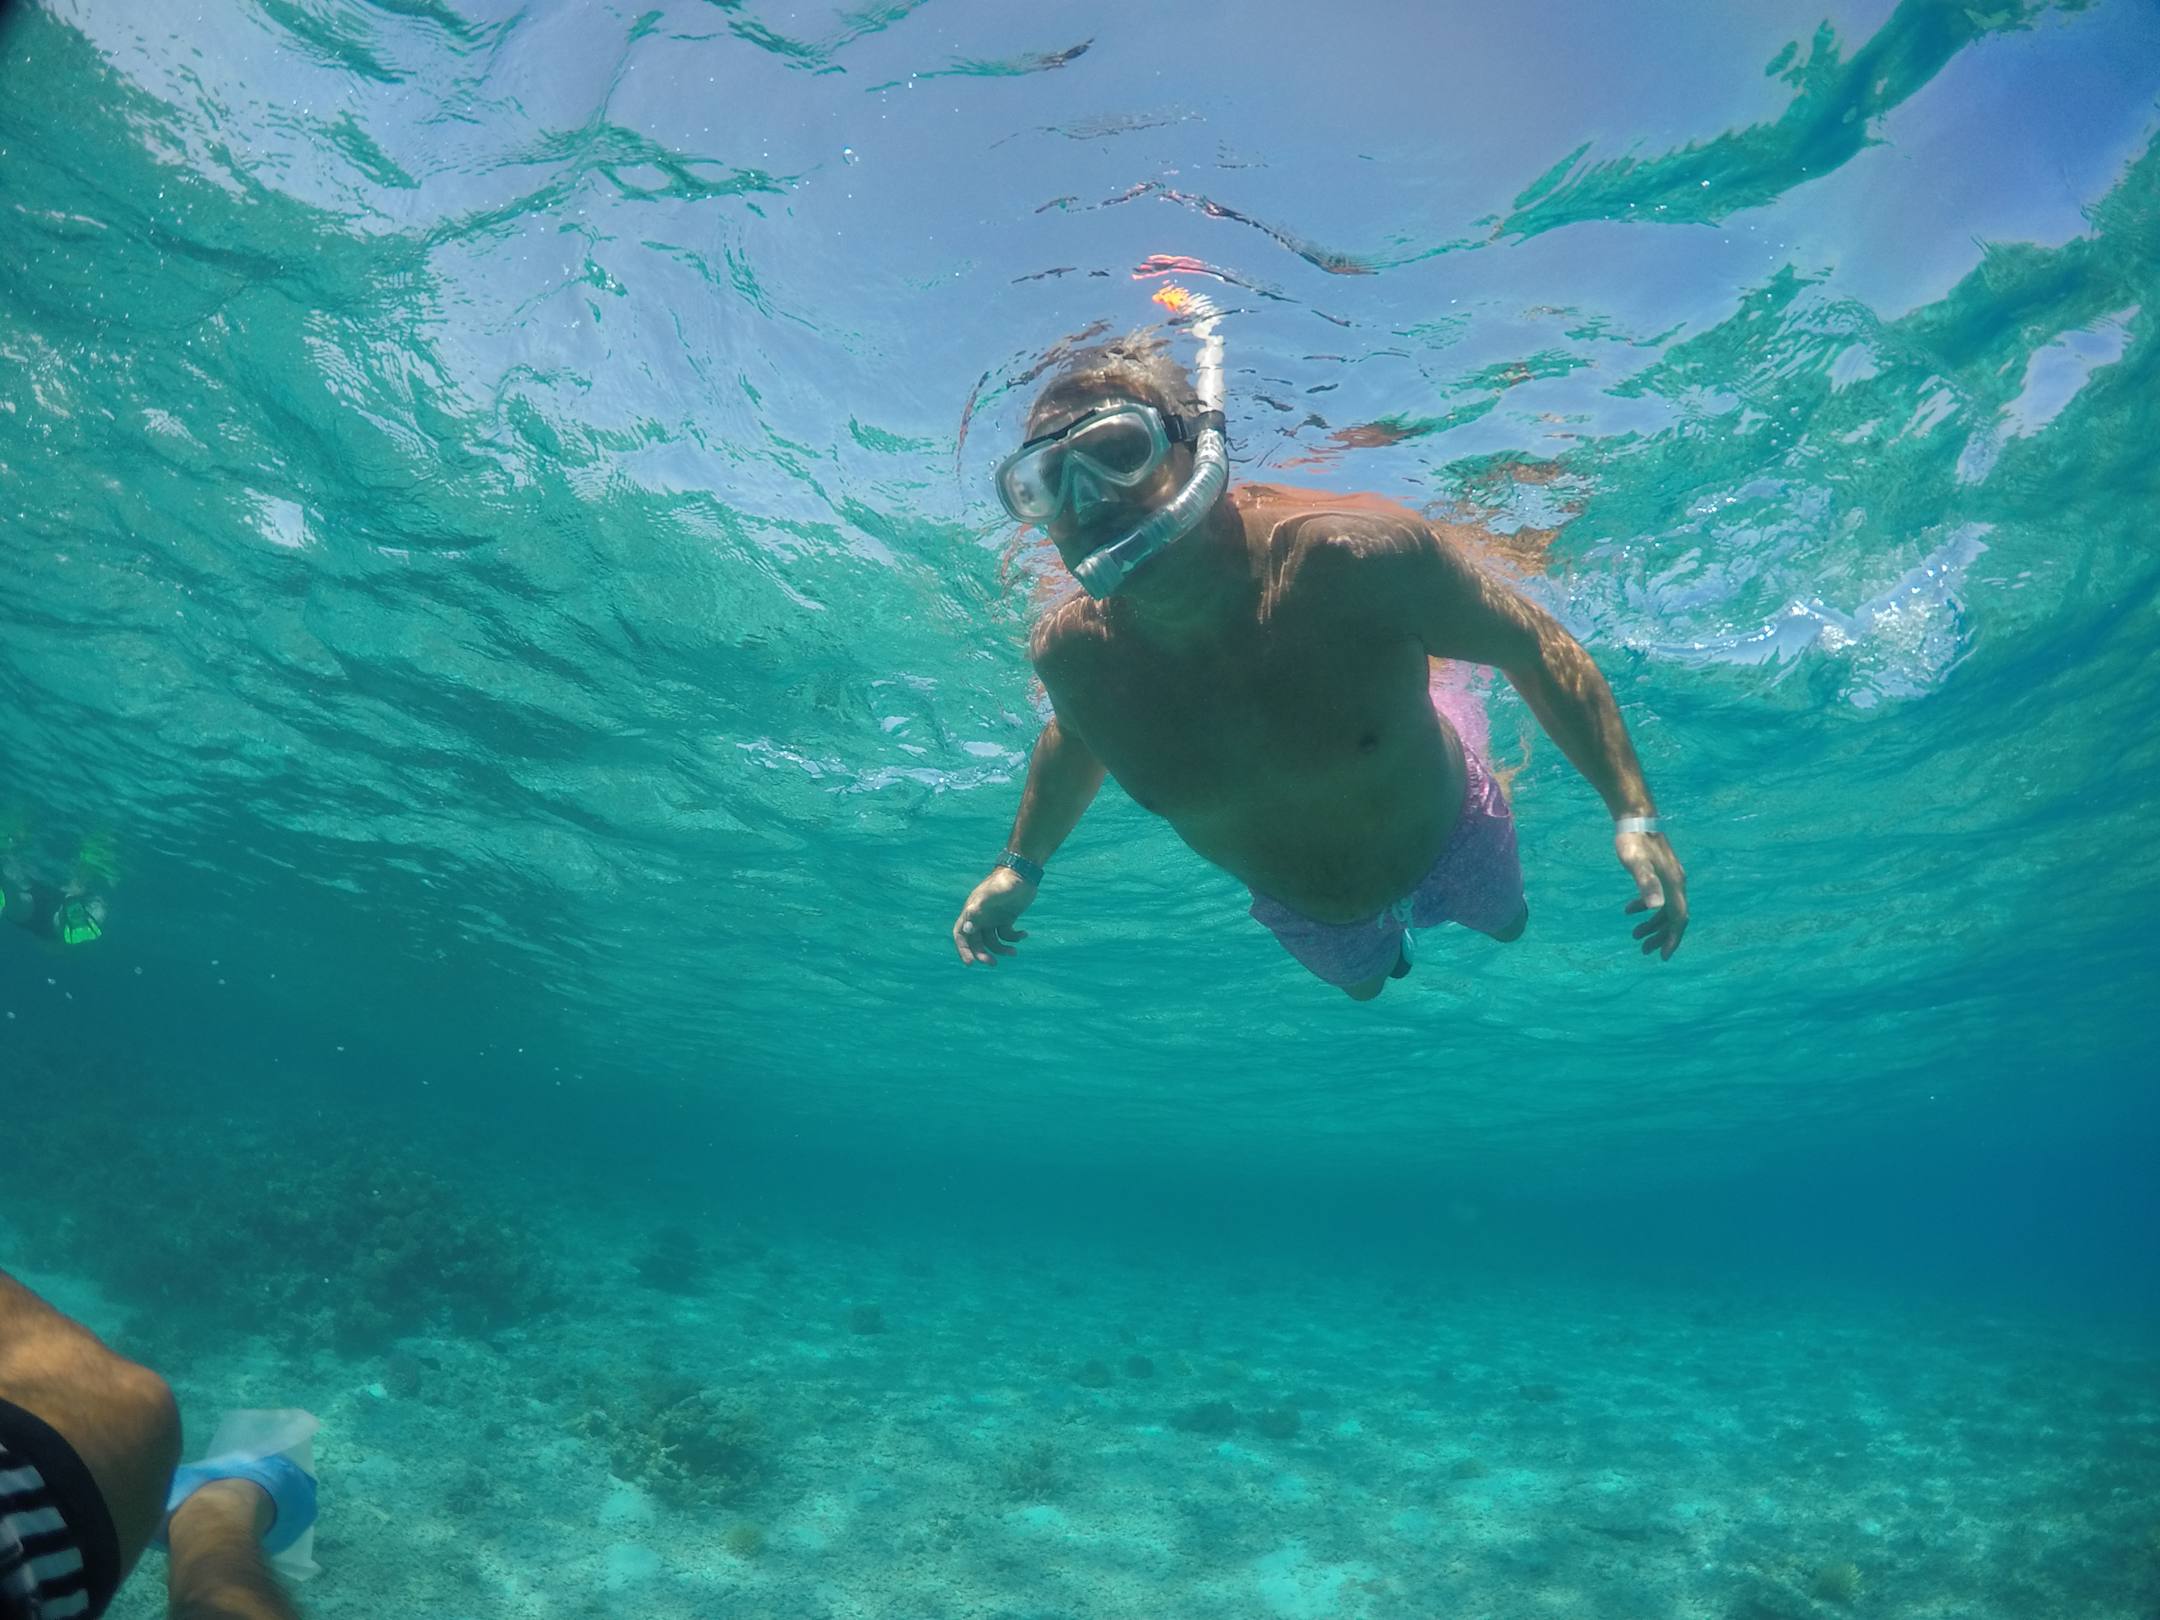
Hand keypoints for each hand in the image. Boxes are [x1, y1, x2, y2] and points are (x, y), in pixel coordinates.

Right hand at [952, 866, 1036, 965]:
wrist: (1022, 872)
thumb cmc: (1004, 882)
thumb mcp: (989, 897)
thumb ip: (977, 911)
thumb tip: (967, 930)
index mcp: (972, 912)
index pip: (961, 934)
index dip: (963, 949)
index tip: (971, 962)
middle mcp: (981, 917)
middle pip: (977, 942)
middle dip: (983, 954)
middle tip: (993, 963)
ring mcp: (994, 918)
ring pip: (993, 941)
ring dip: (1002, 949)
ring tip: (1014, 952)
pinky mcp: (1007, 918)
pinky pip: (1007, 934)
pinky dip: (1015, 938)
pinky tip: (1025, 934)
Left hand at [1616, 829, 1687, 959]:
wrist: (1635, 817)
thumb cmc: (1633, 841)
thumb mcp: (1635, 863)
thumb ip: (1645, 884)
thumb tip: (1655, 908)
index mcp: (1674, 885)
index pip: (1679, 918)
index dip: (1672, 939)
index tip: (1662, 957)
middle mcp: (1676, 883)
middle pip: (1674, 917)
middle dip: (1661, 936)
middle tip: (1643, 950)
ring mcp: (1670, 877)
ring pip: (1666, 908)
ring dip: (1653, 924)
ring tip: (1634, 935)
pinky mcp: (1661, 871)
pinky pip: (1659, 896)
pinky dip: (1647, 907)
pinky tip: (1629, 910)